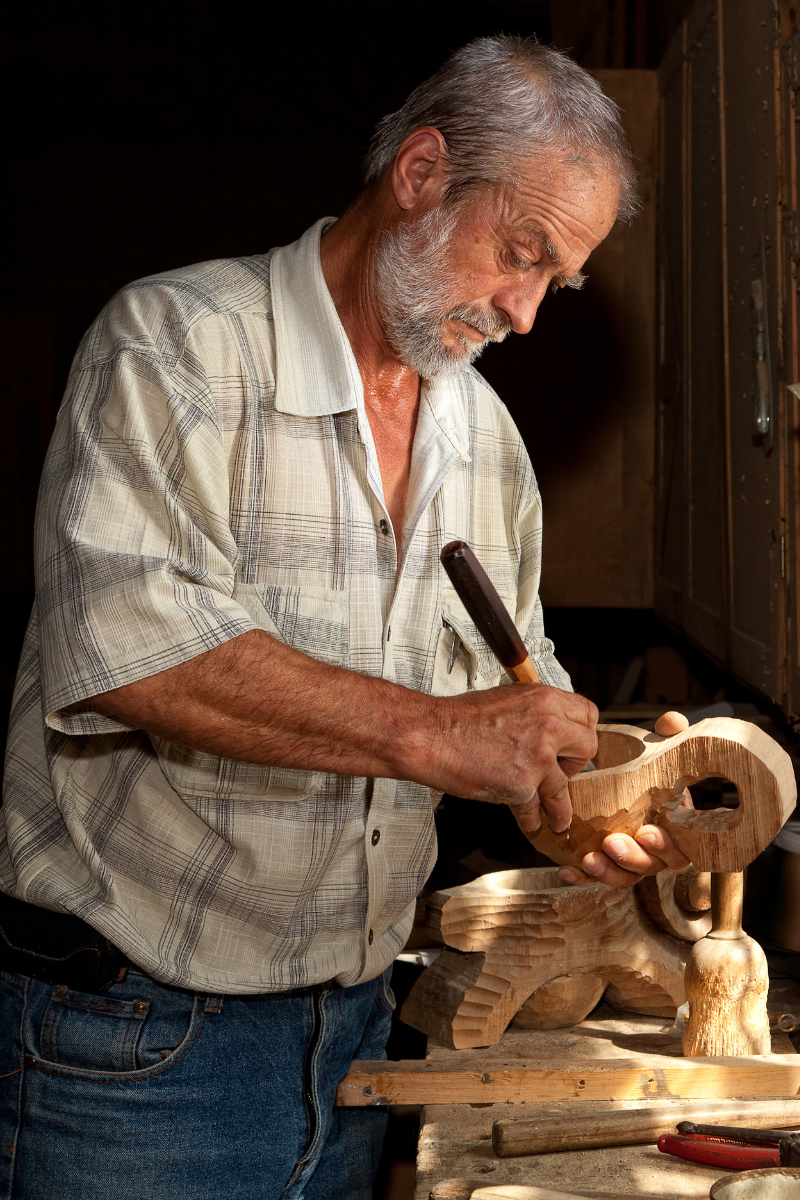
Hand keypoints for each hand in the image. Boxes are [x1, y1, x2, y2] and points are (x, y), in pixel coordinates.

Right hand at [433, 683, 597, 835]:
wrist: (430, 735)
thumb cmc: (459, 718)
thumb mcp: (508, 700)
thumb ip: (536, 713)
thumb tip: (551, 730)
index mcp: (545, 698)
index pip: (587, 714)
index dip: (580, 732)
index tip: (573, 745)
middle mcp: (549, 724)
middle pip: (587, 747)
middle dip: (576, 764)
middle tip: (561, 773)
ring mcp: (539, 756)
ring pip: (565, 787)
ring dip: (561, 807)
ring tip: (559, 819)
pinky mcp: (524, 784)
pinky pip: (537, 807)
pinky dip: (531, 818)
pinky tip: (529, 822)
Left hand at [558, 709, 691, 887]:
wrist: (619, 778)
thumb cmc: (645, 768)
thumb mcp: (657, 748)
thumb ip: (668, 735)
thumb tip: (672, 722)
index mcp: (675, 826)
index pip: (679, 848)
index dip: (666, 846)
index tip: (646, 832)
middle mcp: (655, 848)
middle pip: (651, 866)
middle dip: (633, 858)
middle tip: (611, 843)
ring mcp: (630, 858)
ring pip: (624, 876)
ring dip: (607, 871)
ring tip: (588, 858)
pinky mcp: (606, 861)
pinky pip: (596, 875)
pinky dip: (582, 876)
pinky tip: (567, 870)